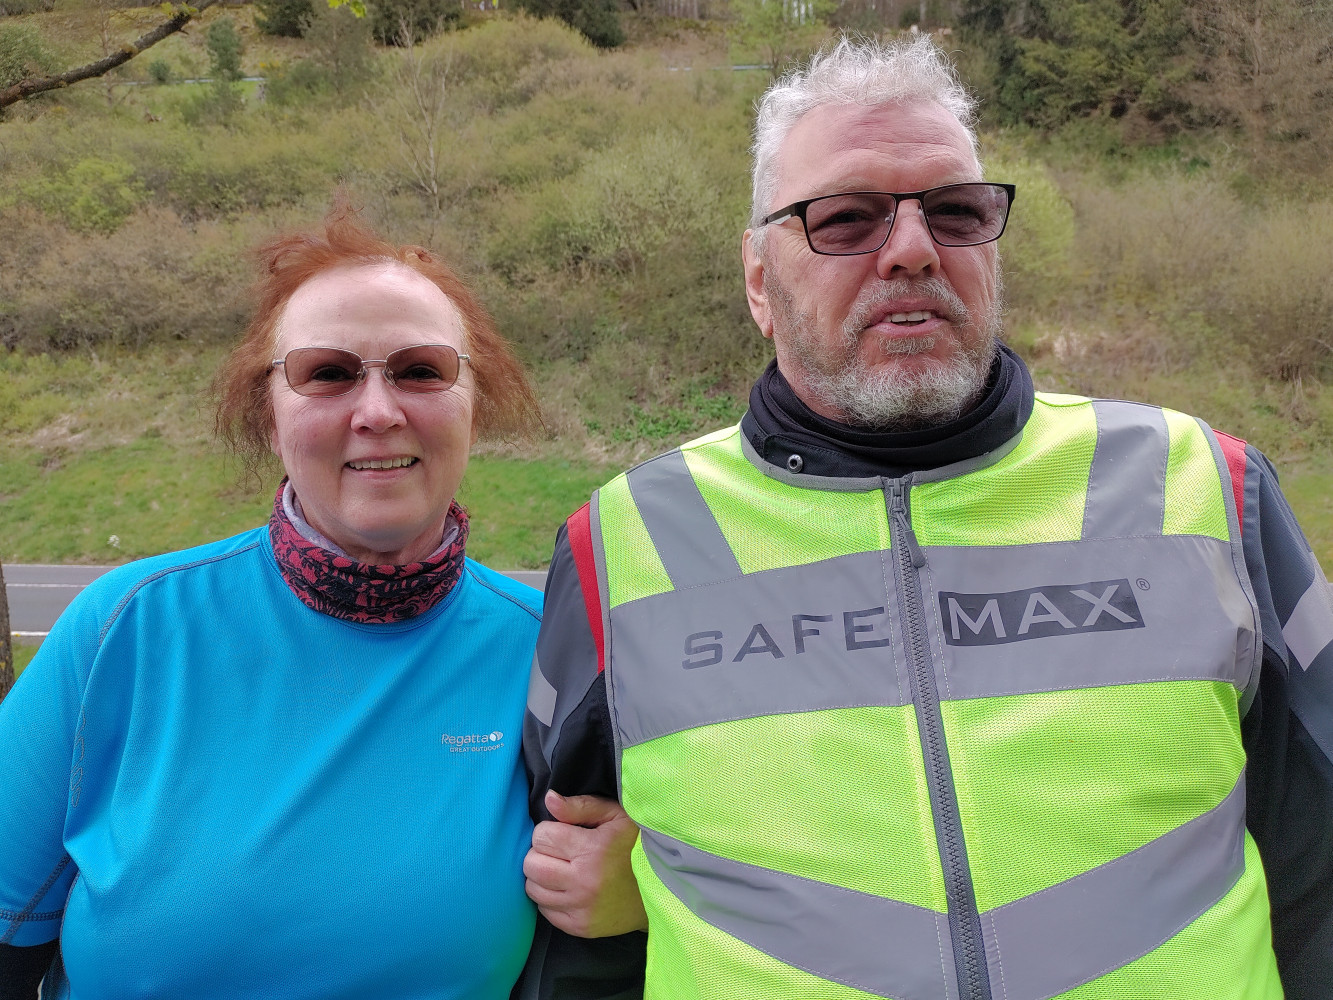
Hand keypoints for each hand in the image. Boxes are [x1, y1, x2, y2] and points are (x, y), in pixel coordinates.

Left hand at [523, 790, 647, 937]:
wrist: (662, 890)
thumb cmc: (637, 845)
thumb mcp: (616, 816)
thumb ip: (580, 806)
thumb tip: (549, 799)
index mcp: (593, 850)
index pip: (541, 836)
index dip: (550, 830)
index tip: (564, 832)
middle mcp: (584, 882)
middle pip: (531, 864)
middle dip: (541, 852)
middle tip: (560, 851)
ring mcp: (581, 908)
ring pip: (533, 889)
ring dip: (542, 876)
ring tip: (562, 869)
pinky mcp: (581, 927)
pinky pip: (545, 911)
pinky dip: (550, 897)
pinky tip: (567, 888)